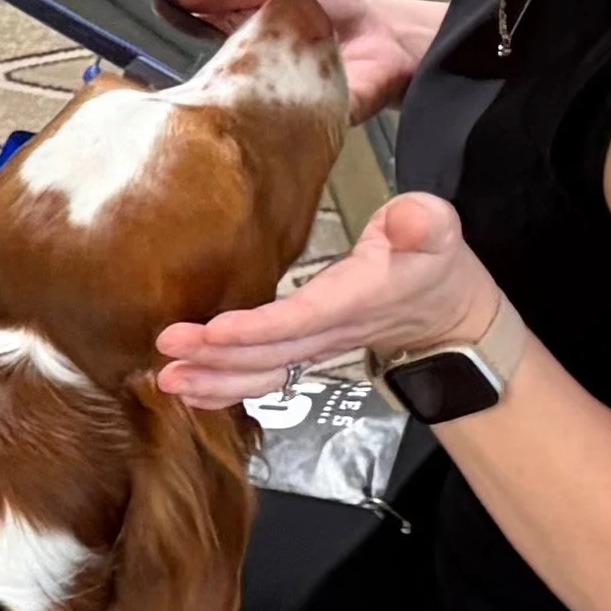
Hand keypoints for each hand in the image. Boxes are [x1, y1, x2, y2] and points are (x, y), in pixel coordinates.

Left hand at [157, 192, 500, 407]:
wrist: (444, 311)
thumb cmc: (431, 264)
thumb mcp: (438, 229)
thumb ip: (423, 223)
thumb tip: (408, 221)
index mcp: (354, 300)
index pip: (299, 320)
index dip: (255, 329)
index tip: (212, 330)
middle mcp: (329, 333)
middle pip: (268, 355)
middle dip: (216, 357)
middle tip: (166, 351)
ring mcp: (315, 349)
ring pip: (261, 375)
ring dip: (213, 381)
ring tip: (167, 380)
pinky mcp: (304, 352)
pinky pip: (262, 377)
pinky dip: (225, 387)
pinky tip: (190, 389)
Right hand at [162, 0, 437, 122]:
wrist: (389, 39)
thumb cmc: (339, 8)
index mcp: (235, 37)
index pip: (185, 42)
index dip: (160, 41)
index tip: (134, 35)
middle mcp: (242, 75)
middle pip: (194, 82)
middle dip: (172, 76)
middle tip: (144, 67)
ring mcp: (259, 105)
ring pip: (218, 112)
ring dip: (204, 101)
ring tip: (179, 89)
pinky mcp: (282, 131)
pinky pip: (254, 135)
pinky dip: (244, 125)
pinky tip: (231, 112)